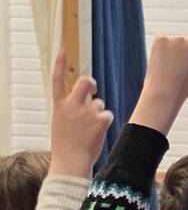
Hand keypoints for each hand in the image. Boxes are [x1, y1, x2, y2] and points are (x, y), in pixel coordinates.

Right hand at [48, 50, 112, 176]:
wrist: (70, 161)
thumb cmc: (67, 145)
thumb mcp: (61, 122)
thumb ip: (71, 108)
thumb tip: (88, 99)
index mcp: (59, 105)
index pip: (58, 78)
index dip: (60, 62)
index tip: (64, 48)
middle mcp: (72, 104)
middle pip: (85, 81)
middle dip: (90, 82)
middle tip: (92, 89)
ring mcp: (86, 111)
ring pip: (99, 103)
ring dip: (99, 112)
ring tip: (90, 129)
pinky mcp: (100, 119)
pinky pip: (108, 114)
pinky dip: (105, 122)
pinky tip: (97, 133)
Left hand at [132, 12, 187, 135]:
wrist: (164, 93)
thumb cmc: (186, 87)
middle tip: (181, 69)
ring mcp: (178, 38)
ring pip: (177, 42)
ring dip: (174, 52)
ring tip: (170, 68)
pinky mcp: (162, 37)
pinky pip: (164, 39)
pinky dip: (161, 49)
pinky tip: (161, 61)